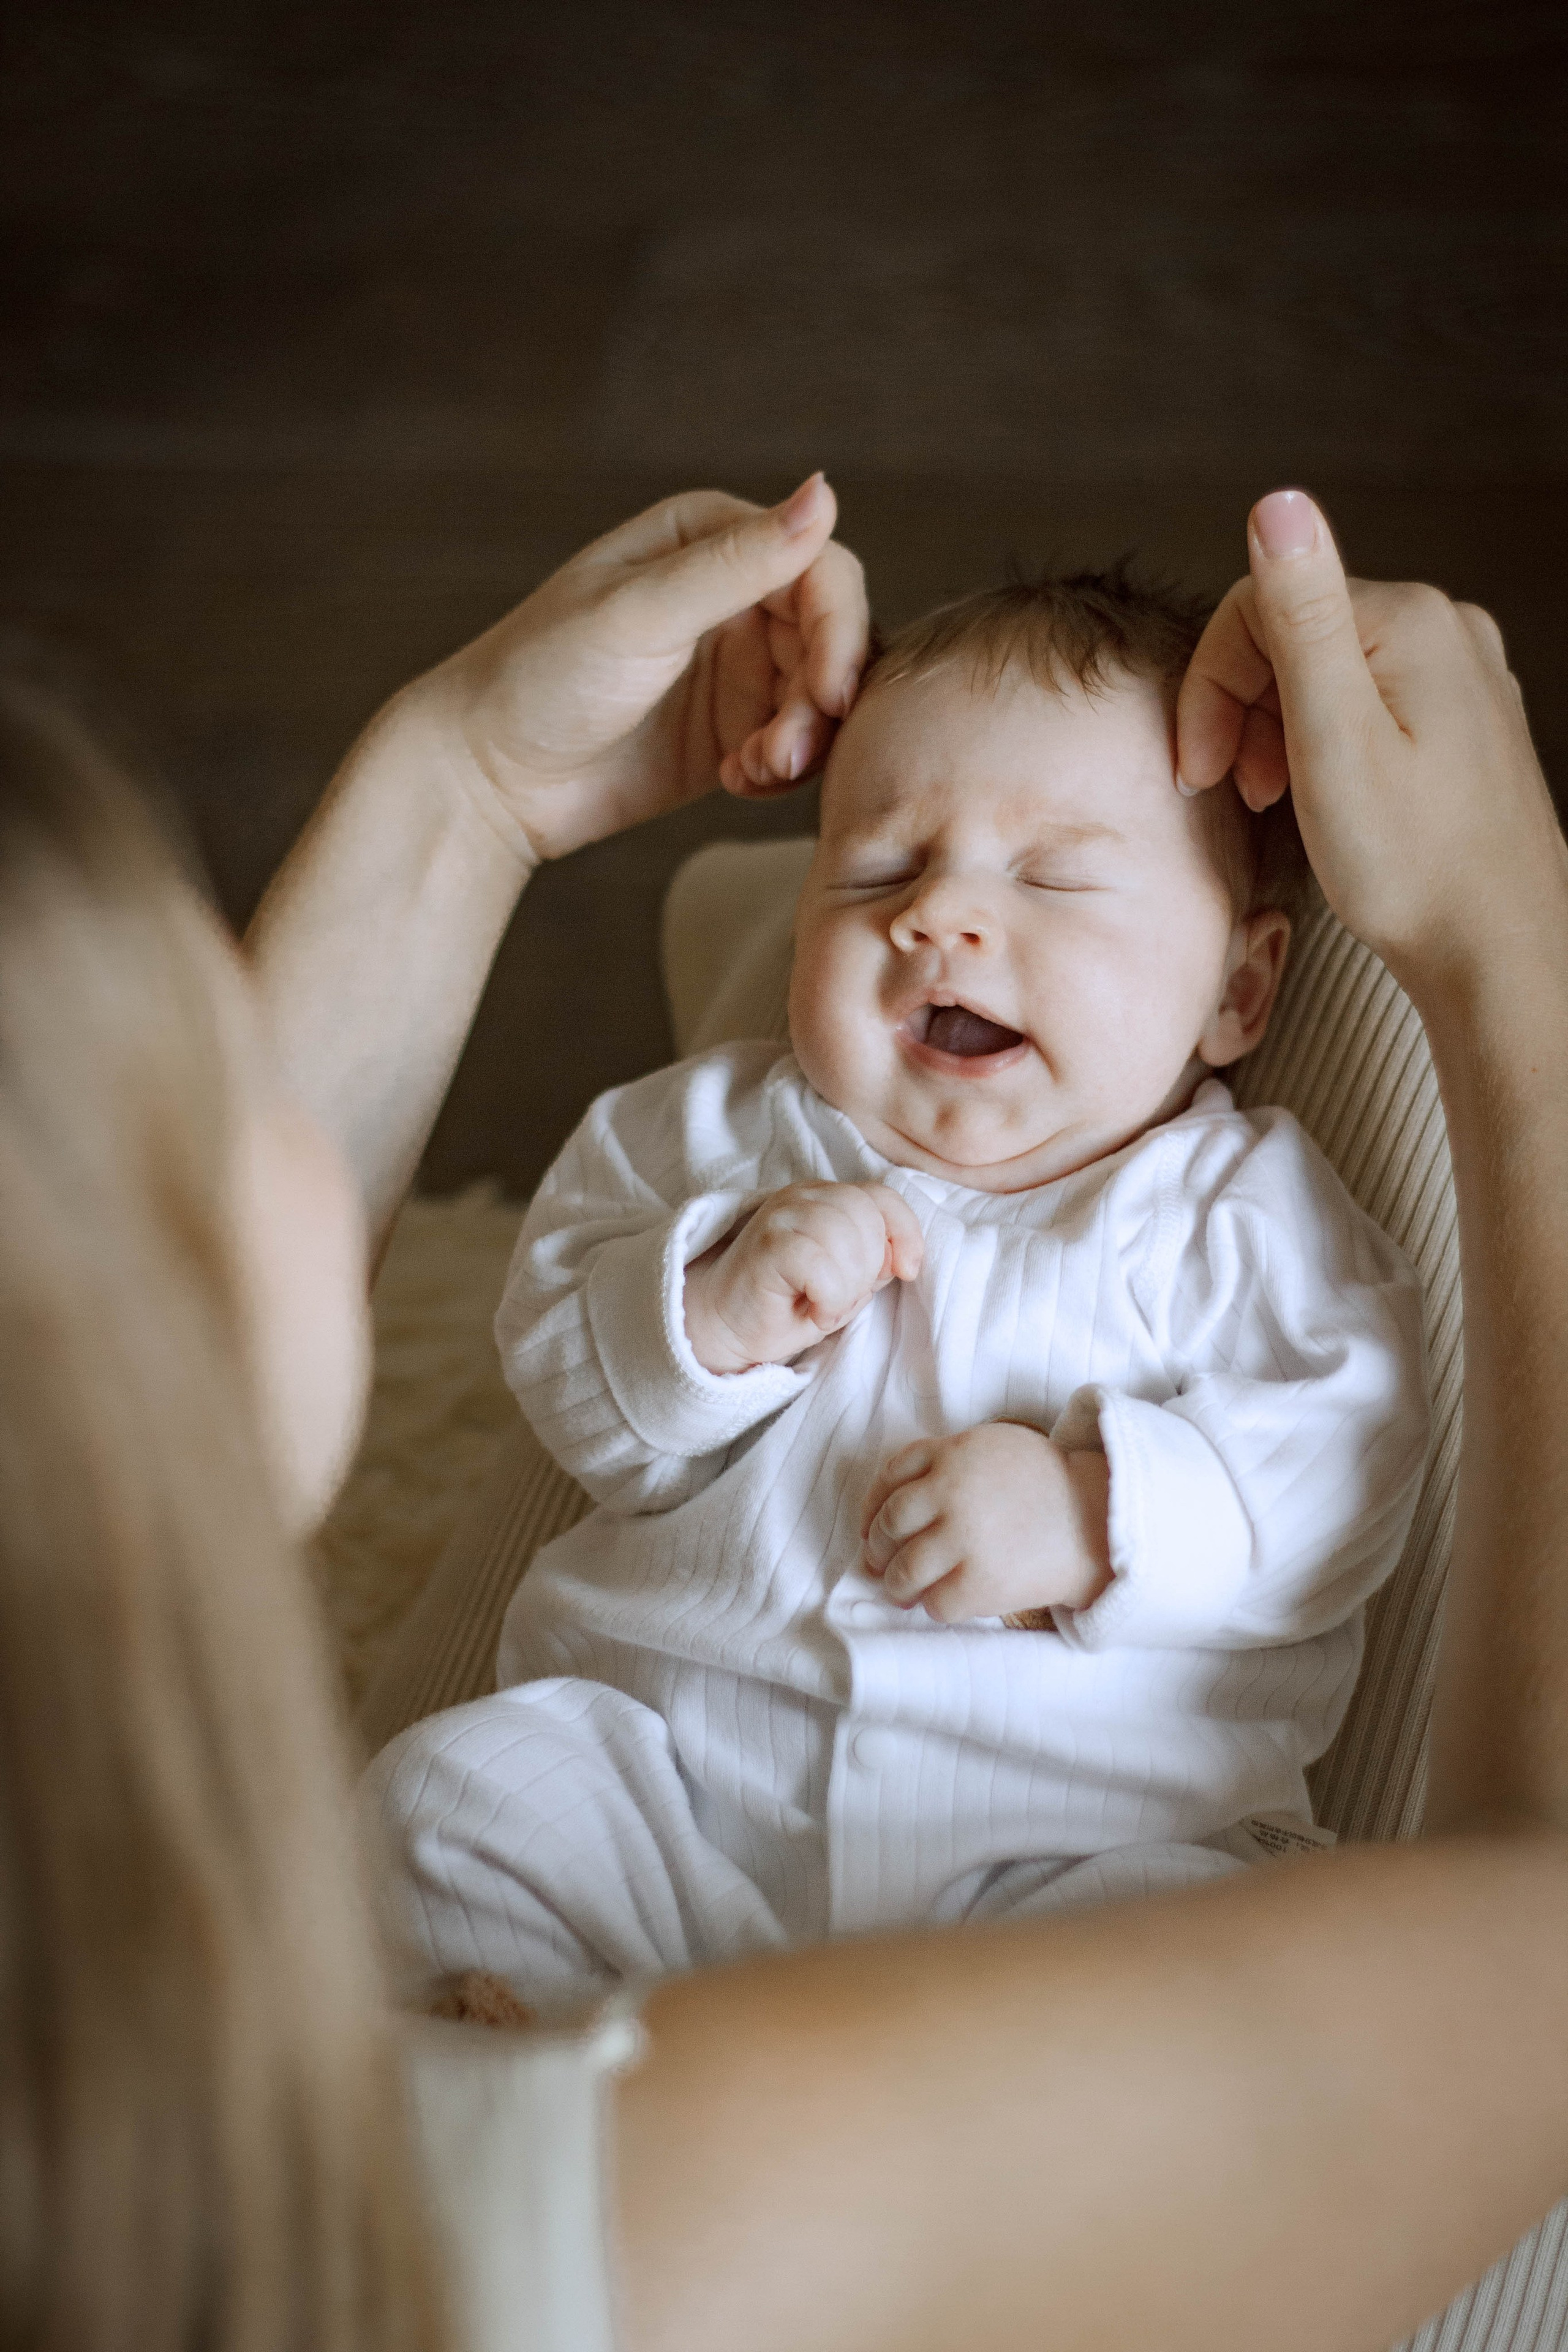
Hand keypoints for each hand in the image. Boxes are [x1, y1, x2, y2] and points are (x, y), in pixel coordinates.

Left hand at [404, 475, 867, 866]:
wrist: (489, 776)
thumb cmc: (543, 675)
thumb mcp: (641, 613)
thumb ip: (737, 562)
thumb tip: (826, 490)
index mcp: (710, 538)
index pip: (820, 570)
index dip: (840, 632)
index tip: (832, 696)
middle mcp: (734, 593)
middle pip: (830, 639)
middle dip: (820, 700)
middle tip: (786, 756)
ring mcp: (736, 665)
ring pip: (821, 698)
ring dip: (804, 742)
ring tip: (755, 773)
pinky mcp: (734, 730)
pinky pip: (796, 746)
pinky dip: (782, 771)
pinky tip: (735, 783)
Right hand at [683, 1182, 923, 1375]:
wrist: (722, 1325)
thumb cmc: (785, 1303)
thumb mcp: (844, 1281)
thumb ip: (873, 1260)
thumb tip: (903, 1258)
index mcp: (825, 1198)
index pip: (882, 1196)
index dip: (905, 1231)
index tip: (908, 1271)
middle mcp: (802, 1196)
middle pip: (867, 1217)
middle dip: (869, 1269)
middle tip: (840, 1298)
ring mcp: (781, 1216)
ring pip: (847, 1239)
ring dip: (848, 1287)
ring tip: (824, 1305)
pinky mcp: (767, 1245)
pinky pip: (821, 1266)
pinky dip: (829, 1298)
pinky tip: (813, 1311)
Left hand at [860, 1424, 1111, 1622]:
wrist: (1099, 1519)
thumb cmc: (1042, 1484)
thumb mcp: (991, 1446)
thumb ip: (944, 1461)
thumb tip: (891, 1503)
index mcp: (952, 1455)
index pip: (889, 1479)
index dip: (871, 1508)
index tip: (871, 1529)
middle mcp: (951, 1494)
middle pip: (889, 1525)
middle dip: (879, 1549)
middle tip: (882, 1564)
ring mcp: (966, 1540)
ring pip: (904, 1571)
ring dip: (896, 1586)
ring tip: (902, 1592)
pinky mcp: (983, 1582)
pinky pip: (936, 1604)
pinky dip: (933, 1606)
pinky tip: (943, 1601)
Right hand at [1175, 488, 1567, 995]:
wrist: (1498, 952)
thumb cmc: (1412, 865)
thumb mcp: (1333, 737)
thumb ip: (1303, 615)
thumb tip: (1278, 499)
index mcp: (1410, 621)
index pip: (1262, 606)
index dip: (1212, 685)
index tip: (1196, 768)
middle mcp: (1447, 631)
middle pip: (1297, 636)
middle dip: (1243, 709)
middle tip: (1230, 792)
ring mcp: (1464, 677)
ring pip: (1330, 673)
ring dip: (1277, 730)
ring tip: (1270, 801)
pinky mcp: (1466, 724)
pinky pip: (1371, 706)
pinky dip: (1325, 746)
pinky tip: (1321, 801)